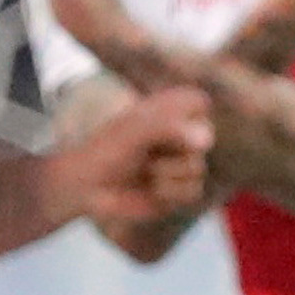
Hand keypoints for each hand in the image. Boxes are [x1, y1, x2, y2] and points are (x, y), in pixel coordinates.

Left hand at [70, 84, 212, 235]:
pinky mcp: (180, 190)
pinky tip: (150, 189)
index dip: (187, 114)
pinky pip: (192, 191)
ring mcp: (183, 163)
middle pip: (204, 138)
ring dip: (165, 173)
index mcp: (171, 110)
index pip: (199, 102)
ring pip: (197, 168)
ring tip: (144, 171)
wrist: (88, 187)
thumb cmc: (106, 150)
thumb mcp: (135, 130)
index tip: (160, 122)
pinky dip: (168, 192)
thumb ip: (169, 127)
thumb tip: (206, 139)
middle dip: (171, 149)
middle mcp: (181, 134)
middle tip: (145, 151)